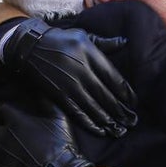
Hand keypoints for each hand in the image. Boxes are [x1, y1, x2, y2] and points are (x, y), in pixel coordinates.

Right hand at [0, 18, 136, 136]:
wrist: (31, 47)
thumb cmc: (61, 40)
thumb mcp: (84, 36)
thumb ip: (105, 43)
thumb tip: (125, 42)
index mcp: (90, 54)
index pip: (113, 77)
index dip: (126, 92)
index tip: (134, 103)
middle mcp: (81, 70)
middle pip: (106, 95)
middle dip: (120, 111)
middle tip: (132, 121)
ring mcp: (69, 84)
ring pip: (93, 107)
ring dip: (108, 120)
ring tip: (120, 130)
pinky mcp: (59, 94)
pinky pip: (77, 112)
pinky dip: (90, 123)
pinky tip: (101, 130)